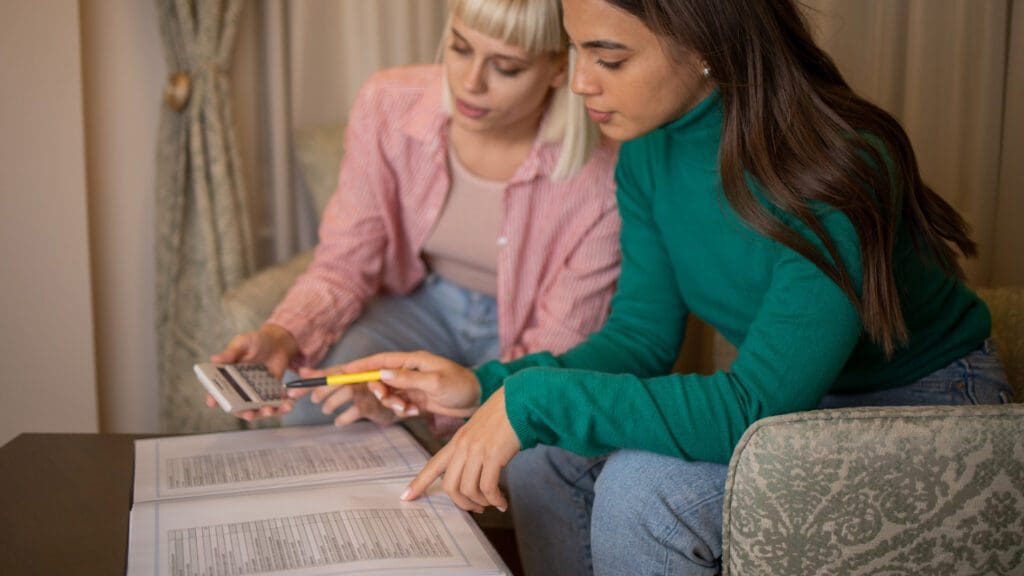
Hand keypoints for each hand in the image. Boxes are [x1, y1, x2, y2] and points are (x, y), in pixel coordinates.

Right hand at [204, 323, 298, 420]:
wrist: (278, 343)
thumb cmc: (257, 341)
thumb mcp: (243, 343)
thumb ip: (230, 353)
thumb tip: (214, 359)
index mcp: (229, 377)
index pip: (217, 390)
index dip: (214, 397)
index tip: (213, 403)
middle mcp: (240, 389)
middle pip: (238, 407)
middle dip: (243, 413)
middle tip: (249, 414)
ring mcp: (255, 393)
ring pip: (257, 410)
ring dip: (262, 414)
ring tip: (269, 410)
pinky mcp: (270, 394)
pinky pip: (274, 406)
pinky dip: (280, 408)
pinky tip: (287, 404)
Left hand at [290, 366, 399, 426]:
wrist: (395, 404)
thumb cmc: (367, 391)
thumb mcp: (346, 380)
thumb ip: (324, 376)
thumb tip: (302, 372)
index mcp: (352, 370)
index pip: (328, 373)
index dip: (309, 381)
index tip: (291, 391)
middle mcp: (361, 377)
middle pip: (338, 379)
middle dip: (321, 390)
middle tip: (313, 400)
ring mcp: (368, 390)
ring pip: (346, 392)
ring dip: (332, 403)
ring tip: (326, 410)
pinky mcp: (373, 405)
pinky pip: (354, 412)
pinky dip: (343, 418)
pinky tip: (338, 422)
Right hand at [339, 351, 482, 417]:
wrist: (477, 399)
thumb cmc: (459, 385)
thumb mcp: (434, 382)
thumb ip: (408, 379)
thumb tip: (382, 374)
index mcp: (413, 360)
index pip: (381, 360)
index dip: (361, 366)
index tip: (344, 372)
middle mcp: (409, 371)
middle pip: (380, 378)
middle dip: (378, 390)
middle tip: (385, 399)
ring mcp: (411, 385)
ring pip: (389, 394)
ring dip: (392, 403)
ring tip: (406, 409)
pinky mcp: (415, 398)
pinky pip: (399, 404)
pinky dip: (402, 410)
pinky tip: (415, 412)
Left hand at [400, 388, 519, 512]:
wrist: (518, 401)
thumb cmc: (503, 415)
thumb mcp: (479, 429)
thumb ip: (471, 447)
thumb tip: (473, 471)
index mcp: (457, 441)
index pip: (433, 466)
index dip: (418, 483)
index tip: (406, 497)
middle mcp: (463, 447)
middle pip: (450, 486)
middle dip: (462, 503)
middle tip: (476, 508)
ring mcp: (477, 451)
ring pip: (468, 489)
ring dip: (481, 502)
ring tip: (493, 502)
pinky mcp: (493, 455)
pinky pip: (488, 488)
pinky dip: (495, 499)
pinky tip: (502, 502)